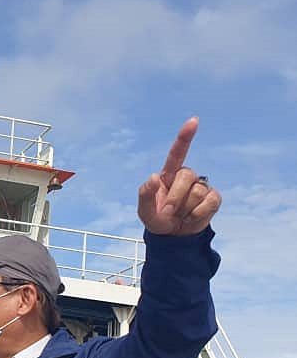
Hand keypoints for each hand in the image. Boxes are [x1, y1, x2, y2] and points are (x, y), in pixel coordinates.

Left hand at [138, 117, 220, 235]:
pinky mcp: (213, 198)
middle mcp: (186, 177)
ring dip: (185, 209)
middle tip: (168, 213)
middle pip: (186, 176)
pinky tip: (192, 217)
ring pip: (197, 192)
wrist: (173, 236)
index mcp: (168, 175)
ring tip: (180, 215)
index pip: (177, 153)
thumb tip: (155, 177)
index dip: (185, 137)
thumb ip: (145, 194)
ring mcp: (201, 186)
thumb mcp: (144, 211)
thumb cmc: (157, 219)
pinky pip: (209, 202)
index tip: (194, 121)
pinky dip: (198, 214)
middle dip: (175, 198)